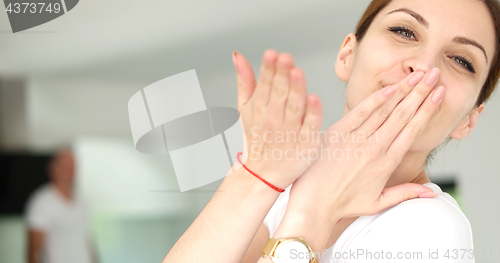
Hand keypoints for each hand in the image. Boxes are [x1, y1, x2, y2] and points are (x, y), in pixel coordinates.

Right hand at [233, 50, 322, 188]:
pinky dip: (312, 114)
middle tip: (284, 58)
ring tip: (296, 72)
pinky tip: (314, 99)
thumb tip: (238, 55)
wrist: (262, 175)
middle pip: (279, 94)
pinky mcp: (306, 144)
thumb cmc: (257, 138)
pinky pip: (310, 127)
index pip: (265, 84)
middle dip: (281, 75)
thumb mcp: (245, 109)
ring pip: (294, 107)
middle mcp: (274, 118)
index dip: (268, 69)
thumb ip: (245, 81)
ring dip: (296, 89)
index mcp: (261, 108)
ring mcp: (291, 132)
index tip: (271, 54)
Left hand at [286, 68, 442, 224]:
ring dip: (402, 90)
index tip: (439, 94)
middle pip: (402, 115)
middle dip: (420, 92)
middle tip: (434, 74)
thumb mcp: (378, 203)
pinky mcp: (336, 133)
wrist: (315, 203)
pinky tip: (390, 87)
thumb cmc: (344, 203)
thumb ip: (406, 193)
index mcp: (387, 163)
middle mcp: (374, 148)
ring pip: (384, 110)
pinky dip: (375, 99)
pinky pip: (359, 112)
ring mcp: (355, 139)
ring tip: (417, 74)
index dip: (428, 110)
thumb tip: (433, 193)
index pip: (412, 130)